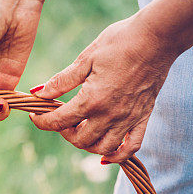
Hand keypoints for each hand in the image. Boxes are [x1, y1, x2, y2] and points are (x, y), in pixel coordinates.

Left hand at [29, 14, 177, 161]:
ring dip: (87, 144)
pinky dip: (117, 156)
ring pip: (103, 148)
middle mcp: (110, 115)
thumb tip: (38, 93)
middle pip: (80, 140)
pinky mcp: (143, 118)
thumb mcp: (86, 58)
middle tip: (61, 118)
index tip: (35, 115)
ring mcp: (128, 119)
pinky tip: (106, 154)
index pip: (59, 121)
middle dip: (64, 132)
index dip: (42, 121)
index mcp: (92, 99)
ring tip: (82, 129)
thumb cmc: (120, 42)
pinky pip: (131, 147)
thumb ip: (62, 81)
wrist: (157, 37)